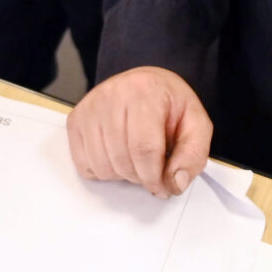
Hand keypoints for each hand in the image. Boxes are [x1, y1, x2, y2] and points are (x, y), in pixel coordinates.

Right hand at [67, 66, 208, 196]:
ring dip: (122, 174)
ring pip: (102, 166)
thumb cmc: (168, 105)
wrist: (145, 84)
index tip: (163, 187)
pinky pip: (84, 164)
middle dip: (140, 177)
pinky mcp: (76, 119)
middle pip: (122, 161)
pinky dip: (102, 170)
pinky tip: (116, 155)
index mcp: (146, 91)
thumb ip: (192, 155)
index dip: (154, 177)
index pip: (144, 148)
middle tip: (151, 170)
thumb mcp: (195, 124)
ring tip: (134, 159)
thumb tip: (175, 184)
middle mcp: (112, 94)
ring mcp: (90, 107)